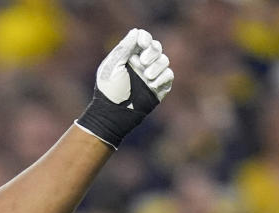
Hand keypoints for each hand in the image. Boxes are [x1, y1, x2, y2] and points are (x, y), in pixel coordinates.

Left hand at [76, 28, 173, 147]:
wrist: (115, 114)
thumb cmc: (109, 90)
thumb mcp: (113, 66)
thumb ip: (124, 48)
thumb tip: (135, 32)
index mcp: (129, 55)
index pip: (143, 39)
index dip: (145, 38)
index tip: (142, 43)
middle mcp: (141, 63)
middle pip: (156, 47)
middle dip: (152, 51)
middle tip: (142, 62)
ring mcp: (151, 75)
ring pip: (164, 60)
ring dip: (157, 65)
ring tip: (146, 76)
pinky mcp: (159, 87)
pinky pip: (169, 75)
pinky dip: (162, 77)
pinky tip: (152, 84)